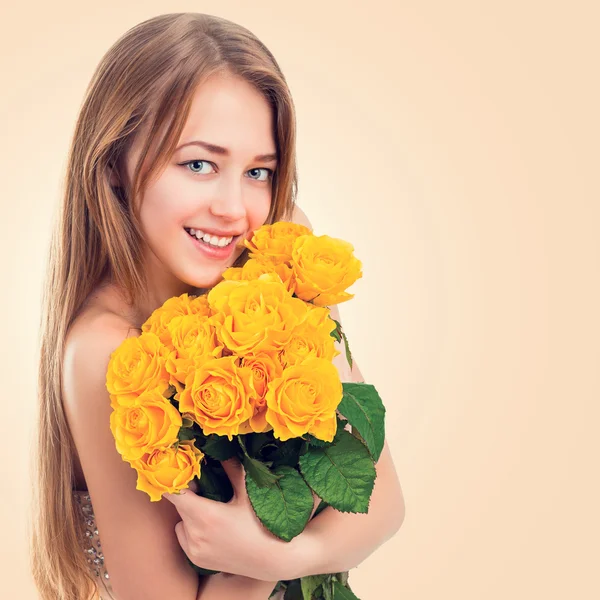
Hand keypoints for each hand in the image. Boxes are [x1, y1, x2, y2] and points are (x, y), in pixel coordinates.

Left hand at [163, 458, 320, 581]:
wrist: (272, 559)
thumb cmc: (262, 523)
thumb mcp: (248, 492)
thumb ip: (231, 467)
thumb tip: (221, 447)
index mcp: (206, 515)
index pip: (174, 493)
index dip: (173, 479)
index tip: (179, 470)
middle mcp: (195, 535)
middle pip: (178, 505)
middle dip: (187, 493)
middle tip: (204, 485)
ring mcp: (194, 550)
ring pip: (181, 521)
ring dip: (189, 512)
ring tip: (211, 508)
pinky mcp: (197, 560)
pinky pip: (185, 537)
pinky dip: (192, 529)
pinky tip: (212, 527)